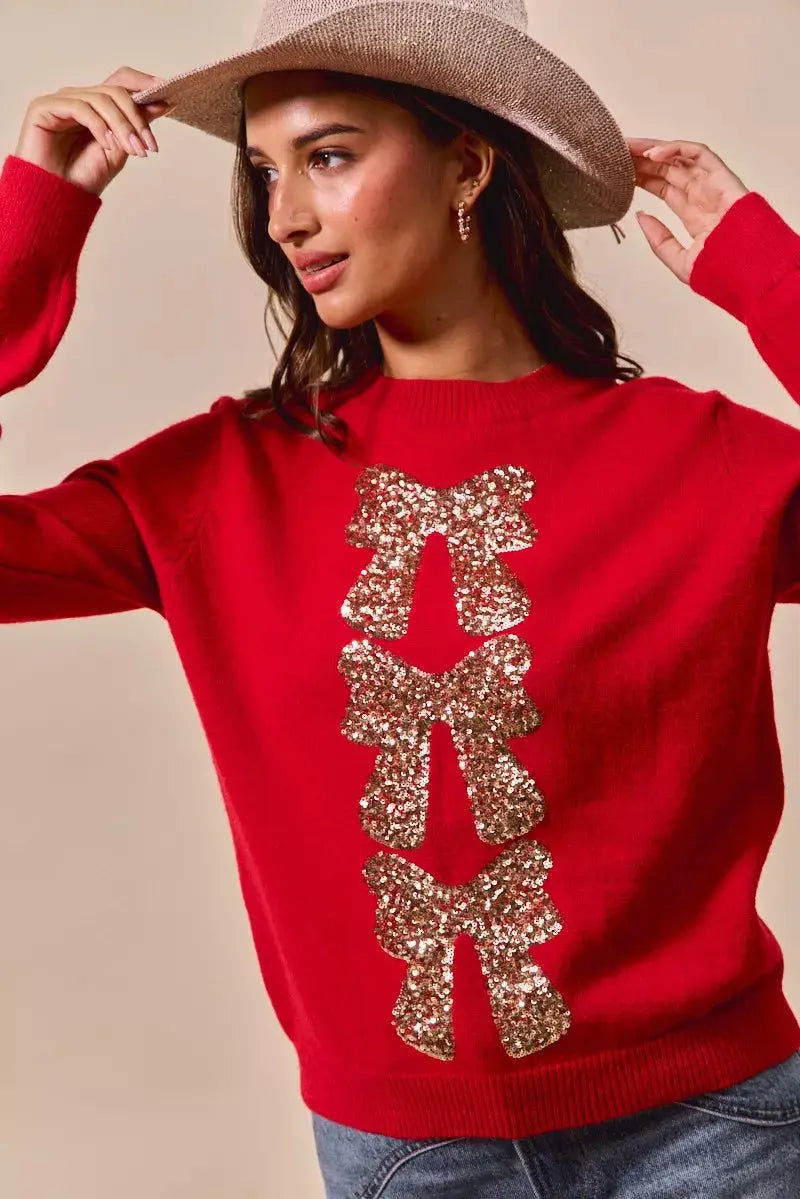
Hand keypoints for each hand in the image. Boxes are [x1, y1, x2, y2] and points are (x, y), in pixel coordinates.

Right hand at [14, 66, 171, 196]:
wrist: (56, 197)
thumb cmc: (83, 177)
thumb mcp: (119, 150)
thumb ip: (136, 126)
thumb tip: (162, 103)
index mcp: (96, 106)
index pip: (122, 82)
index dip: (145, 83)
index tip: (170, 97)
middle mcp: (79, 98)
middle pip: (115, 91)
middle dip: (138, 118)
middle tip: (151, 146)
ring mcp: (61, 100)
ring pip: (101, 99)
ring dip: (124, 126)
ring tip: (136, 151)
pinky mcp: (44, 106)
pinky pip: (80, 107)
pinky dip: (100, 126)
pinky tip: (109, 145)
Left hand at [626, 138, 750, 284]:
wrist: (748, 269)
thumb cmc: (722, 270)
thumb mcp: (680, 261)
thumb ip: (659, 241)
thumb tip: (640, 216)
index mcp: (693, 213)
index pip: (663, 187)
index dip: (641, 178)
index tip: (619, 173)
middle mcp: (701, 195)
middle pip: (667, 169)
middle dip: (641, 160)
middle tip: (617, 153)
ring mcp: (711, 184)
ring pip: (678, 157)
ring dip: (653, 150)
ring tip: (628, 147)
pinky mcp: (721, 175)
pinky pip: (697, 153)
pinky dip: (675, 149)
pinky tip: (651, 154)